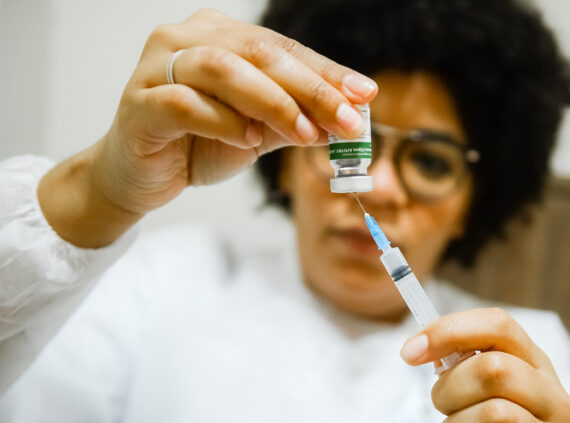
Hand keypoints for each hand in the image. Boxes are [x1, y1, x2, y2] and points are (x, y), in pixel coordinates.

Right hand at [38, 8, 375, 246]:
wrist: (138, 175)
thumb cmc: (197, 144)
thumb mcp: (257, 131)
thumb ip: (295, 120)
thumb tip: (349, 120)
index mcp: (219, 35)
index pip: (283, 48)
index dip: (327, 72)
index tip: (366, 96)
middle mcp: (186, 38)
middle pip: (260, 53)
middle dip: (312, 89)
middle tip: (349, 121)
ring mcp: (157, 66)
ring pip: (224, 70)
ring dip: (274, 103)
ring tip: (306, 134)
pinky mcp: (139, 102)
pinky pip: (186, 104)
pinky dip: (225, 122)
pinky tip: (251, 140)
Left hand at [399, 308, 569, 422]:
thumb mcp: (498, 393)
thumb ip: (466, 366)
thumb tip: (420, 347)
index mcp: (537, 365)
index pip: (498, 325)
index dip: (449, 330)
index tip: (411, 351)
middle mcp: (552, 398)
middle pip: (493, 370)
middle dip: (449, 391)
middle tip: (446, 410)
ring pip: (493, 418)